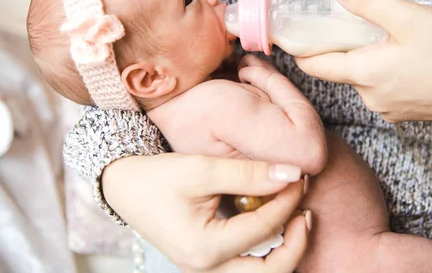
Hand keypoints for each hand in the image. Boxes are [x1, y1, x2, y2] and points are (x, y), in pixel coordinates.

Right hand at [102, 154, 310, 272]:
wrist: (124, 187)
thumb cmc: (157, 178)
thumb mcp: (202, 169)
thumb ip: (248, 173)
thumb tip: (292, 173)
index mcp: (204, 249)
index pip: (264, 228)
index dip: (288, 201)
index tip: (300, 176)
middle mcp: (206, 269)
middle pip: (270, 271)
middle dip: (296, 243)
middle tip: (307, 212)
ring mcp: (206, 269)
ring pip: (261, 272)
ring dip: (284, 248)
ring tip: (296, 216)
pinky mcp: (207, 261)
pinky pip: (247, 264)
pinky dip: (266, 246)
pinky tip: (271, 220)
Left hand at [296, 0, 431, 121]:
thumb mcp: (408, 17)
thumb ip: (367, 1)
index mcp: (364, 75)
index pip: (314, 66)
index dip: (299, 49)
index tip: (290, 34)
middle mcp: (370, 98)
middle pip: (339, 69)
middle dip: (339, 46)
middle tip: (347, 21)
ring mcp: (388, 109)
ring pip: (362, 78)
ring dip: (364, 57)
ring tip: (384, 35)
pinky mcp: (405, 112)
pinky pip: (381, 88)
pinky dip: (382, 71)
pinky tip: (403, 56)